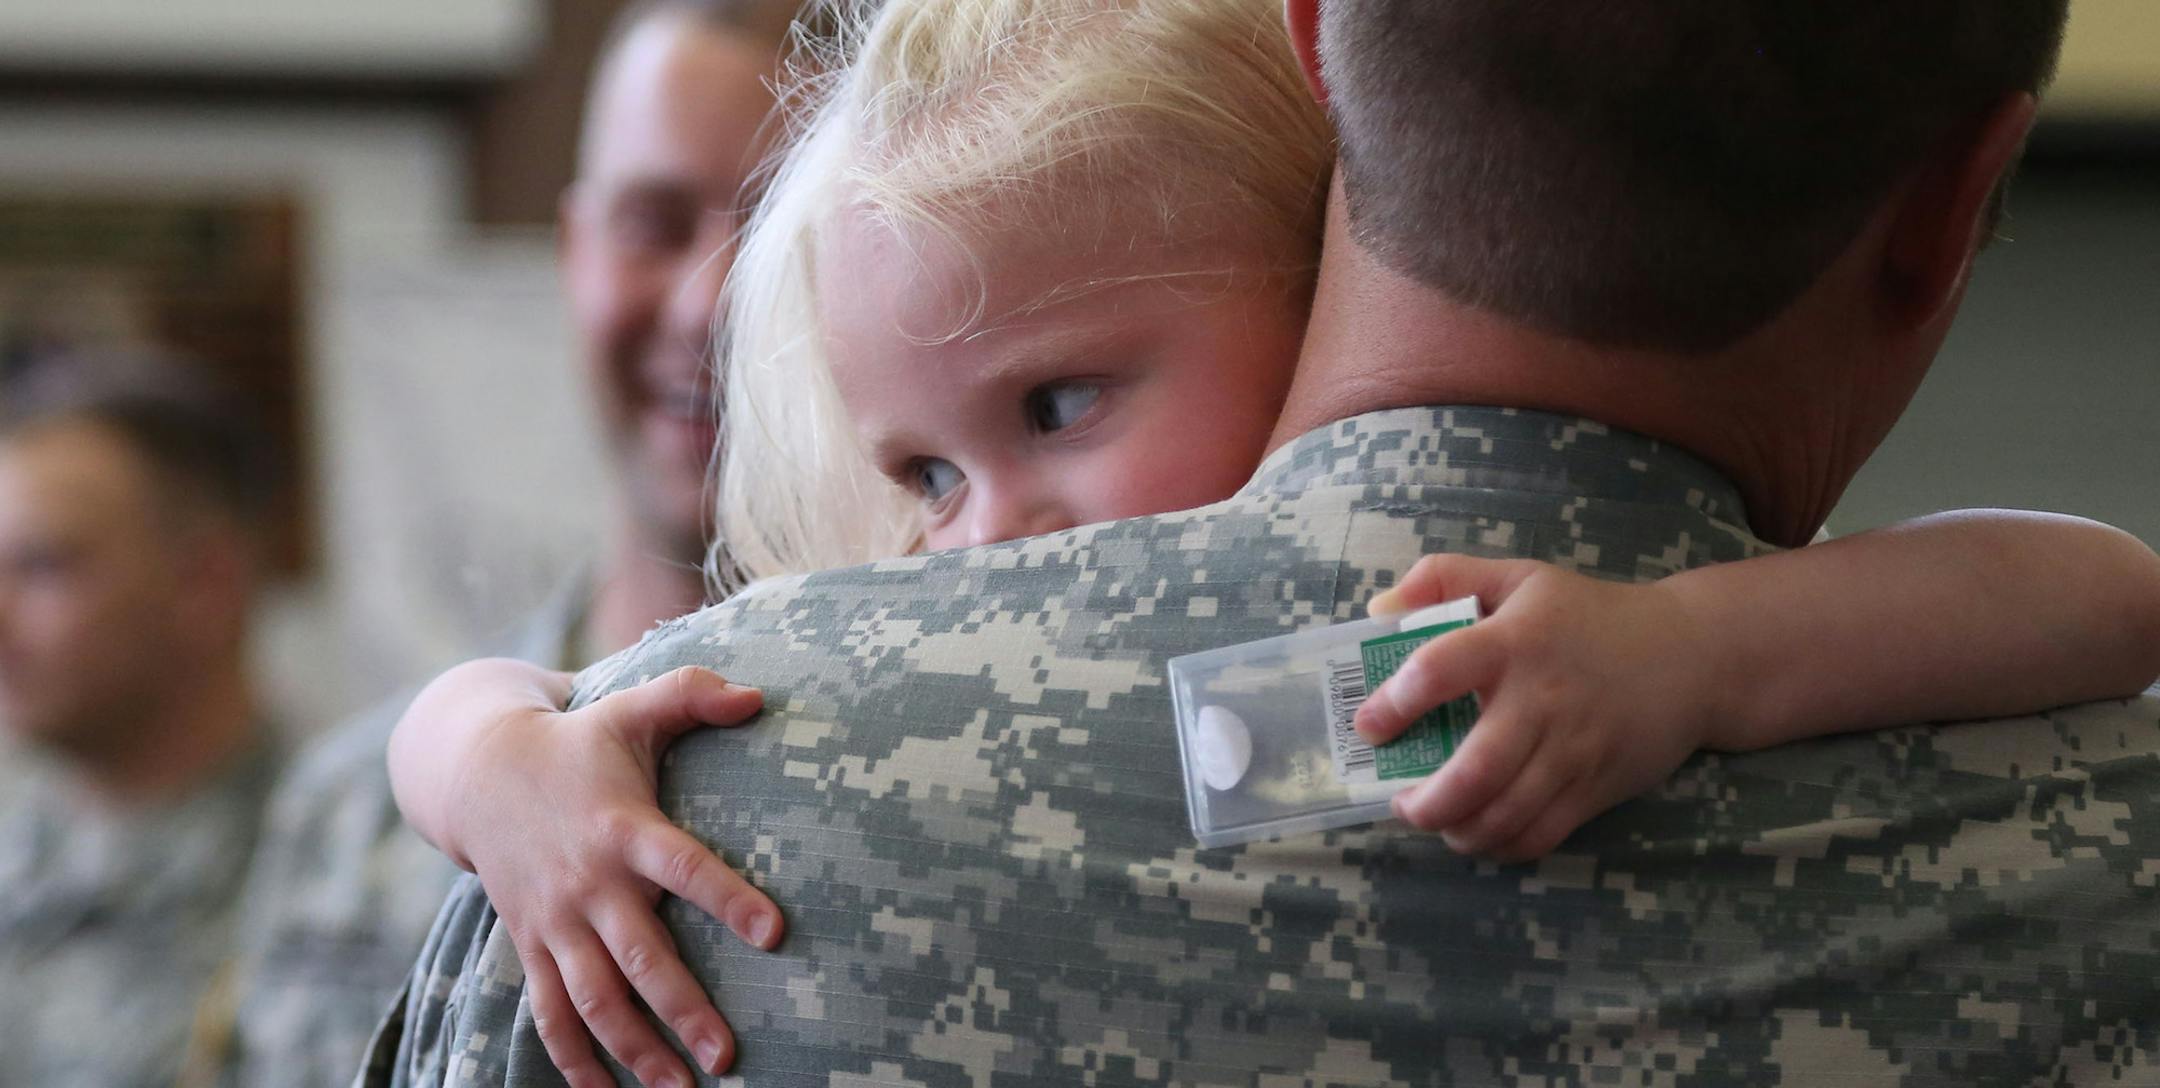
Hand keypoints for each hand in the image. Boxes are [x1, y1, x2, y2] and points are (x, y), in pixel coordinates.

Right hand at [442, 664, 782, 1087]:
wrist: (477, 772)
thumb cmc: (578, 742)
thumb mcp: (631, 707)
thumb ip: (693, 695)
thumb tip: (759, 695)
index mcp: (624, 828)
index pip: (683, 867)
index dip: (728, 898)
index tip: (775, 933)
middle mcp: (589, 885)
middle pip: (638, 957)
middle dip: (682, 1010)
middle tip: (727, 1055)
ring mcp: (556, 922)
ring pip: (593, 1001)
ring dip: (634, 1052)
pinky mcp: (533, 945)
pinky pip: (548, 1014)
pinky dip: (573, 1059)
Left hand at [1359, 556, 1717, 861]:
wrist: (1690, 657)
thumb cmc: (1588, 615)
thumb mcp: (1520, 577)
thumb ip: (1444, 578)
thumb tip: (1379, 609)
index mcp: (1514, 642)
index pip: (1440, 670)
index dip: (1395, 703)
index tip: (1369, 726)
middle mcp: (1542, 700)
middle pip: (1474, 771)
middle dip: (1425, 802)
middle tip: (1400, 800)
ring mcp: (1572, 751)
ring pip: (1505, 814)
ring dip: (1456, 830)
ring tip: (1434, 819)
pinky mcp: (1596, 787)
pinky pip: (1540, 835)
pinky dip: (1500, 846)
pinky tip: (1478, 833)